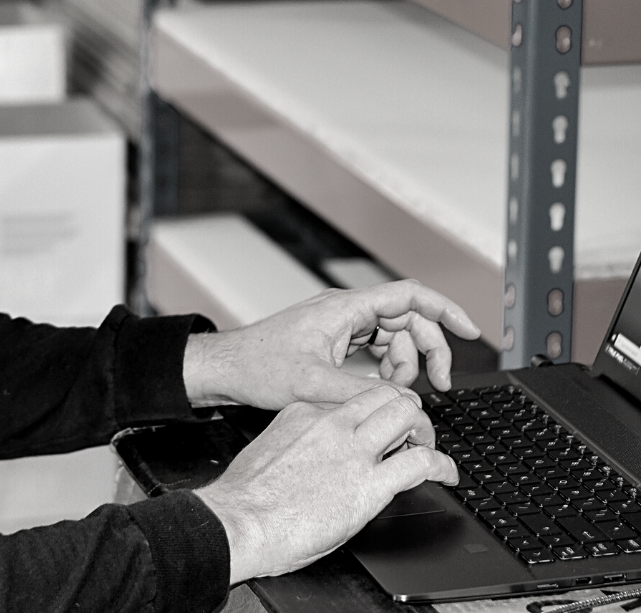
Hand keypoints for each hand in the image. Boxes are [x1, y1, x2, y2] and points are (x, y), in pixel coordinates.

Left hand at [182, 280, 480, 409]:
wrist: (227, 370)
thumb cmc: (259, 366)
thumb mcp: (315, 385)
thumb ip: (363, 391)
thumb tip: (403, 400)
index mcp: (346, 308)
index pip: (408, 296)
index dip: (444, 309)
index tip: (469, 329)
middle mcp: (346, 311)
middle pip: (407, 320)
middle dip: (428, 350)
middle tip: (440, 385)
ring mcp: (340, 326)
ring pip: (393, 337)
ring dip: (405, 364)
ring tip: (396, 392)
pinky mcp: (334, 342)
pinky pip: (375, 349)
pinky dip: (386, 368)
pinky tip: (381, 388)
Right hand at [196, 383, 458, 583]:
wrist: (241, 520)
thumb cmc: (247, 496)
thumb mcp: (273, 447)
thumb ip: (300, 440)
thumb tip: (317, 452)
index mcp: (306, 410)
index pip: (353, 396)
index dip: (373, 409)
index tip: (379, 425)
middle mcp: (333, 422)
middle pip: (386, 394)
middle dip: (405, 410)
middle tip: (412, 431)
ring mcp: (353, 451)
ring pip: (406, 416)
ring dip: (424, 431)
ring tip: (429, 447)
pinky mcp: (369, 485)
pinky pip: (419, 463)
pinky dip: (441, 465)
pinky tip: (447, 473)